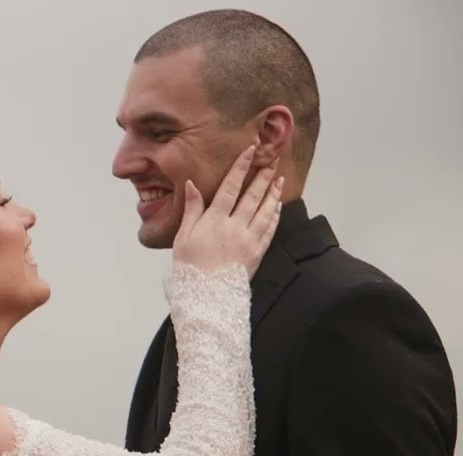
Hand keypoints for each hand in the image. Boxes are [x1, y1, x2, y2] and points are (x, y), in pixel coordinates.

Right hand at [172, 145, 284, 276]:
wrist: (206, 296)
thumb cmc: (189, 268)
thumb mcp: (183, 237)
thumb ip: (191, 209)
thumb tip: (191, 185)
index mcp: (215, 221)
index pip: (230, 187)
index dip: (241, 167)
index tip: (250, 151)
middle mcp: (235, 227)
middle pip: (252, 196)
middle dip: (263, 176)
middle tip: (273, 160)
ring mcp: (249, 240)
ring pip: (266, 210)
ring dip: (273, 193)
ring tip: (279, 179)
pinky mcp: (257, 253)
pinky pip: (270, 230)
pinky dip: (275, 216)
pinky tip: (278, 206)